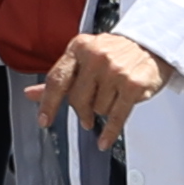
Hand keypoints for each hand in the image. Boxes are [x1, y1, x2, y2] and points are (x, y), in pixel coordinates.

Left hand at [45, 29, 172, 141]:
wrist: (152, 45)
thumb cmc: (115, 53)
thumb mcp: (84, 58)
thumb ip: (59, 78)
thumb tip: (31, 94)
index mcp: (79, 48)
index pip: (57, 79)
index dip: (48, 103)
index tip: (44, 120)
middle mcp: (96, 57)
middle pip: (77, 99)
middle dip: (82, 110)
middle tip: (87, 114)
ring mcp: (115, 70)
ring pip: (97, 109)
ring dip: (103, 110)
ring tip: (113, 97)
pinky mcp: (133, 85)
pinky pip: (116, 117)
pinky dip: (109, 132)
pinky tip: (104, 140)